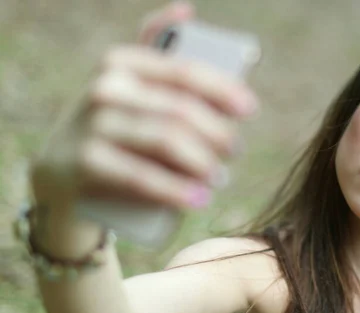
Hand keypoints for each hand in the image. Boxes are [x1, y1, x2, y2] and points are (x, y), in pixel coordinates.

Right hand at [30, 1, 257, 214]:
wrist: (63, 172)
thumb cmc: (117, 126)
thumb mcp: (133, 86)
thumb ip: (158, 49)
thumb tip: (187, 9)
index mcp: (122, 62)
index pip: (185, 72)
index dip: (224, 90)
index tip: (250, 109)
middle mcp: (104, 87)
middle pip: (181, 110)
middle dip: (218, 133)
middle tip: (234, 152)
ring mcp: (91, 124)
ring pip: (167, 141)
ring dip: (204, 163)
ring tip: (220, 178)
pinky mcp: (84, 163)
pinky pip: (141, 177)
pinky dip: (176, 190)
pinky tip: (198, 199)